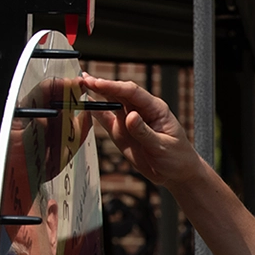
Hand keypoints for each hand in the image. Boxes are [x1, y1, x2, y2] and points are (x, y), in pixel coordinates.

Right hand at [80, 74, 206, 188]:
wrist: (176, 174)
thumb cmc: (176, 158)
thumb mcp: (162, 146)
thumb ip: (145, 132)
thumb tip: (130, 116)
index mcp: (155, 108)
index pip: (132, 92)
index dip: (114, 87)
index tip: (97, 83)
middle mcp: (140, 110)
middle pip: (118, 93)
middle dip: (101, 85)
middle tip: (82, 80)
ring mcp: (129, 120)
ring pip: (110, 102)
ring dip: (95, 94)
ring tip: (78, 85)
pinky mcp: (121, 132)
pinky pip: (105, 118)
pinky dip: (94, 111)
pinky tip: (83, 102)